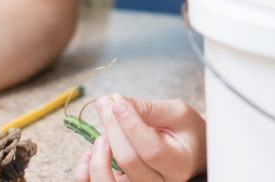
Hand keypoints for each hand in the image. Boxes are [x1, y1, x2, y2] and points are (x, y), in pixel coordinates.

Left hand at [75, 95, 205, 181]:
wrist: (189, 153)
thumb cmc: (184, 131)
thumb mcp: (177, 113)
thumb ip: (148, 108)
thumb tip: (116, 103)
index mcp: (178, 164)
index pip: (151, 149)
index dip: (131, 124)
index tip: (118, 102)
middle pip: (129, 161)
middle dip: (112, 128)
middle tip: (106, 103)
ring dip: (98, 155)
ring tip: (101, 134)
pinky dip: (85, 173)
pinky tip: (89, 154)